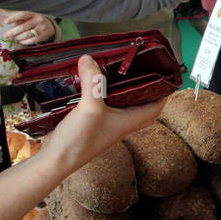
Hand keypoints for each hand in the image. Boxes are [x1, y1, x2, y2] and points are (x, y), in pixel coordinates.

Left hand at [1, 10, 55, 44]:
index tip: (5, 22)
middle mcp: (38, 20)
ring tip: (14, 38)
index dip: (13, 18)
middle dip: (12, 32)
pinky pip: (32, 40)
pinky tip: (21, 41)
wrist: (50, 26)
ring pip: (27, 34)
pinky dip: (25, 42)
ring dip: (18, 37)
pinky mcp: (43, 36)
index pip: (22, 14)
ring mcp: (41, 28)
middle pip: (23, 27)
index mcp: (33, 14)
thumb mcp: (29, 17)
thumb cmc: (35, 21)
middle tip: (5, 36)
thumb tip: (11, 24)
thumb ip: (20, 19)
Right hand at [42, 56, 164, 171]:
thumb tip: (89, 59)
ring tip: (118, 72)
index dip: (163, 93)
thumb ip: (93, 82)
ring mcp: (104, 124)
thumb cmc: (78, 141)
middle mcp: (119, 124)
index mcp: (128, 122)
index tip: (165, 77)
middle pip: (140, 106)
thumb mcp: (90, 107)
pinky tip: (91, 83)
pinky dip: (100, 94)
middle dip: (144, 90)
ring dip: (121, 90)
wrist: (55, 160)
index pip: (155, 107)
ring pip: (120, 105)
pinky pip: (101, 106)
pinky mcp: (89, 123)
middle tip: (143, 71)